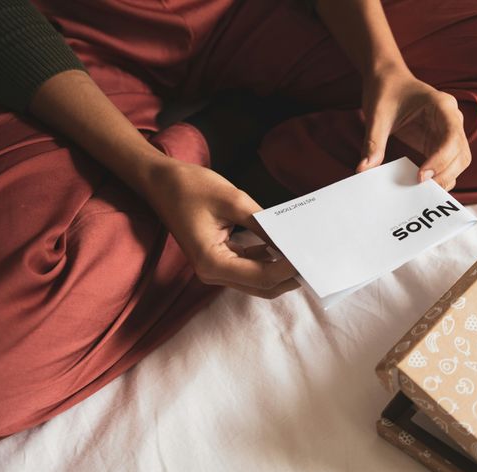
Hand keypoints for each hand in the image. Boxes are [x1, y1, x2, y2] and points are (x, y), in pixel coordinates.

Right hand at [145, 158, 299, 298]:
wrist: (161, 182)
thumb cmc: (191, 187)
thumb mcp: (233, 201)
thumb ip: (264, 224)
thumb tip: (292, 239)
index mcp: (212, 263)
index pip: (262, 276)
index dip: (289, 268)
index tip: (311, 255)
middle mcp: (213, 274)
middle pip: (262, 286)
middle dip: (289, 275)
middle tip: (315, 260)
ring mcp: (215, 269)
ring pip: (257, 280)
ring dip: (280, 269)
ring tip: (305, 253)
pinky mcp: (219, 259)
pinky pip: (249, 267)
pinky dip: (268, 259)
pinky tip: (285, 246)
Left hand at [356, 68, 471, 190]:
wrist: (387, 78)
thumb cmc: (385, 90)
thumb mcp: (377, 115)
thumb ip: (373, 142)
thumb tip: (364, 169)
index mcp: (442, 105)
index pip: (452, 137)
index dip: (441, 160)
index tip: (421, 176)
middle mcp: (451, 119)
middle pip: (461, 154)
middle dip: (446, 174)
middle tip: (421, 189)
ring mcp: (448, 132)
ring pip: (459, 162)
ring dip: (445, 178)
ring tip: (420, 190)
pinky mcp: (439, 143)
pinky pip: (447, 164)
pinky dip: (438, 177)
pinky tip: (420, 185)